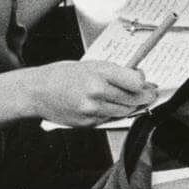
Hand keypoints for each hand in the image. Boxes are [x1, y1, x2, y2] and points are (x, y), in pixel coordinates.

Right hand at [25, 59, 159, 127]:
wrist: (37, 91)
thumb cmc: (62, 75)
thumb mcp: (90, 65)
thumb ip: (115, 72)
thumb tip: (139, 79)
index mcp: (99, 73)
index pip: (135, 82)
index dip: (144, 83)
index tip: (147, 82)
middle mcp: (97, 92)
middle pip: (134, 99)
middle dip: (145, 97)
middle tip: (151, 93)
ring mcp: (92, 110)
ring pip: (125, 112)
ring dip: (132, 107)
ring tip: (134, 100)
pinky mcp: (88, 123)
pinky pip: (110, 120)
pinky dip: (115, 114)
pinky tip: (111, 107)